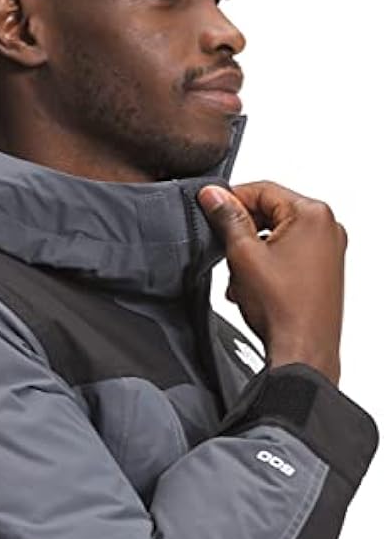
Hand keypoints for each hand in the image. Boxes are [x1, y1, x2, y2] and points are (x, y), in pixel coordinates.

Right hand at [198, 181, 345, 384]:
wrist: (303, 350)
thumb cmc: (284, 308)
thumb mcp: (243, 254)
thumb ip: (227, 218)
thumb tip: (214, 195)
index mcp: (313, 214)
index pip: (262, 189)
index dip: (231, 199)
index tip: (209, 208)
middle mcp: (327, 228)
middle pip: (271, 210)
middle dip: (242, 229)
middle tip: (222, 245)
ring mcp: (328, 249)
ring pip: (276, 233)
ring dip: (251, 249)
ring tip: (240, 274)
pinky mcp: (322, 269)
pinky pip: (287, 251)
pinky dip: (266, 262)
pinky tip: (252, 284)